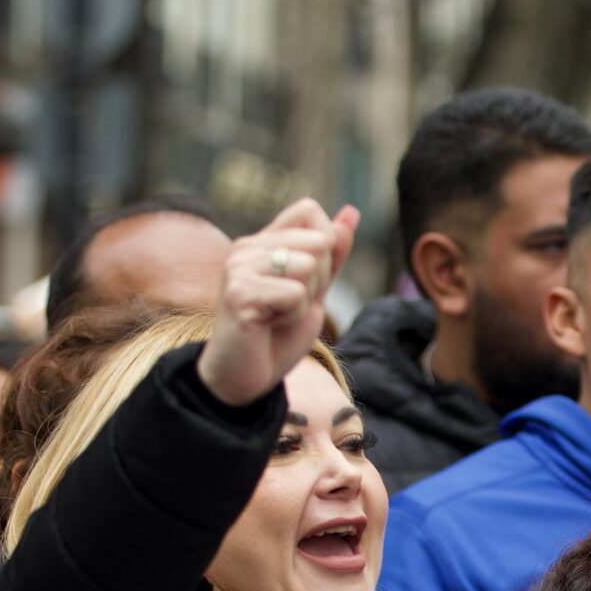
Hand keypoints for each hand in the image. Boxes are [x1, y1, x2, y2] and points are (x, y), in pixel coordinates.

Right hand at [201, 199, 358, 406]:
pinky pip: (296, 294)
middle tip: (289, 306)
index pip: (309, 210)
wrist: (244, 379)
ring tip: (278, 316)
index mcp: (262, 242)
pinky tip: (269, 325)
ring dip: (305, 301)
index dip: (325, 247)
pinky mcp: (239, 293)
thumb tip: (352, 212)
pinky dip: (293, 317)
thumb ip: (332, 254)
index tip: (304, 282)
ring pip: (309, 266)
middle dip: (319, 281)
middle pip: (318, 241)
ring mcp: (239, 268)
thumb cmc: (277, 336)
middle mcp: (246, 247)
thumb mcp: (314, 291)